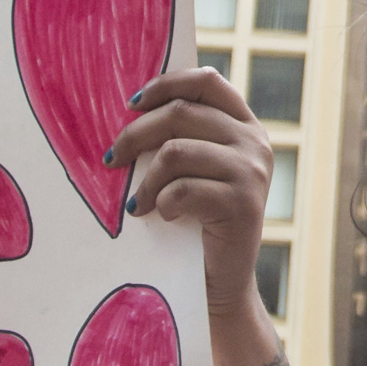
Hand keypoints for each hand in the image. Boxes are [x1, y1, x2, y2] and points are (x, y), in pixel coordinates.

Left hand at [106, 68, 282, 357]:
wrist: (220, 283)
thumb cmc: (195, 224)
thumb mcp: (192, 170)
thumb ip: (180, 137)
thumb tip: (128, 109)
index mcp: (244, 126)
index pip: (207, 81)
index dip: (166, 84)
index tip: (130, 104)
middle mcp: (254, 142)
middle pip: (181, 113)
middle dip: (136, 134)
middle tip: (111, 160)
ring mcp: (252, 172)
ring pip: (176, 151)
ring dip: (145, 179)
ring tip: (137, 202)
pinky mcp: (243, 203)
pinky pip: (183, 188)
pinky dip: (162, 202)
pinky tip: (160, 216)